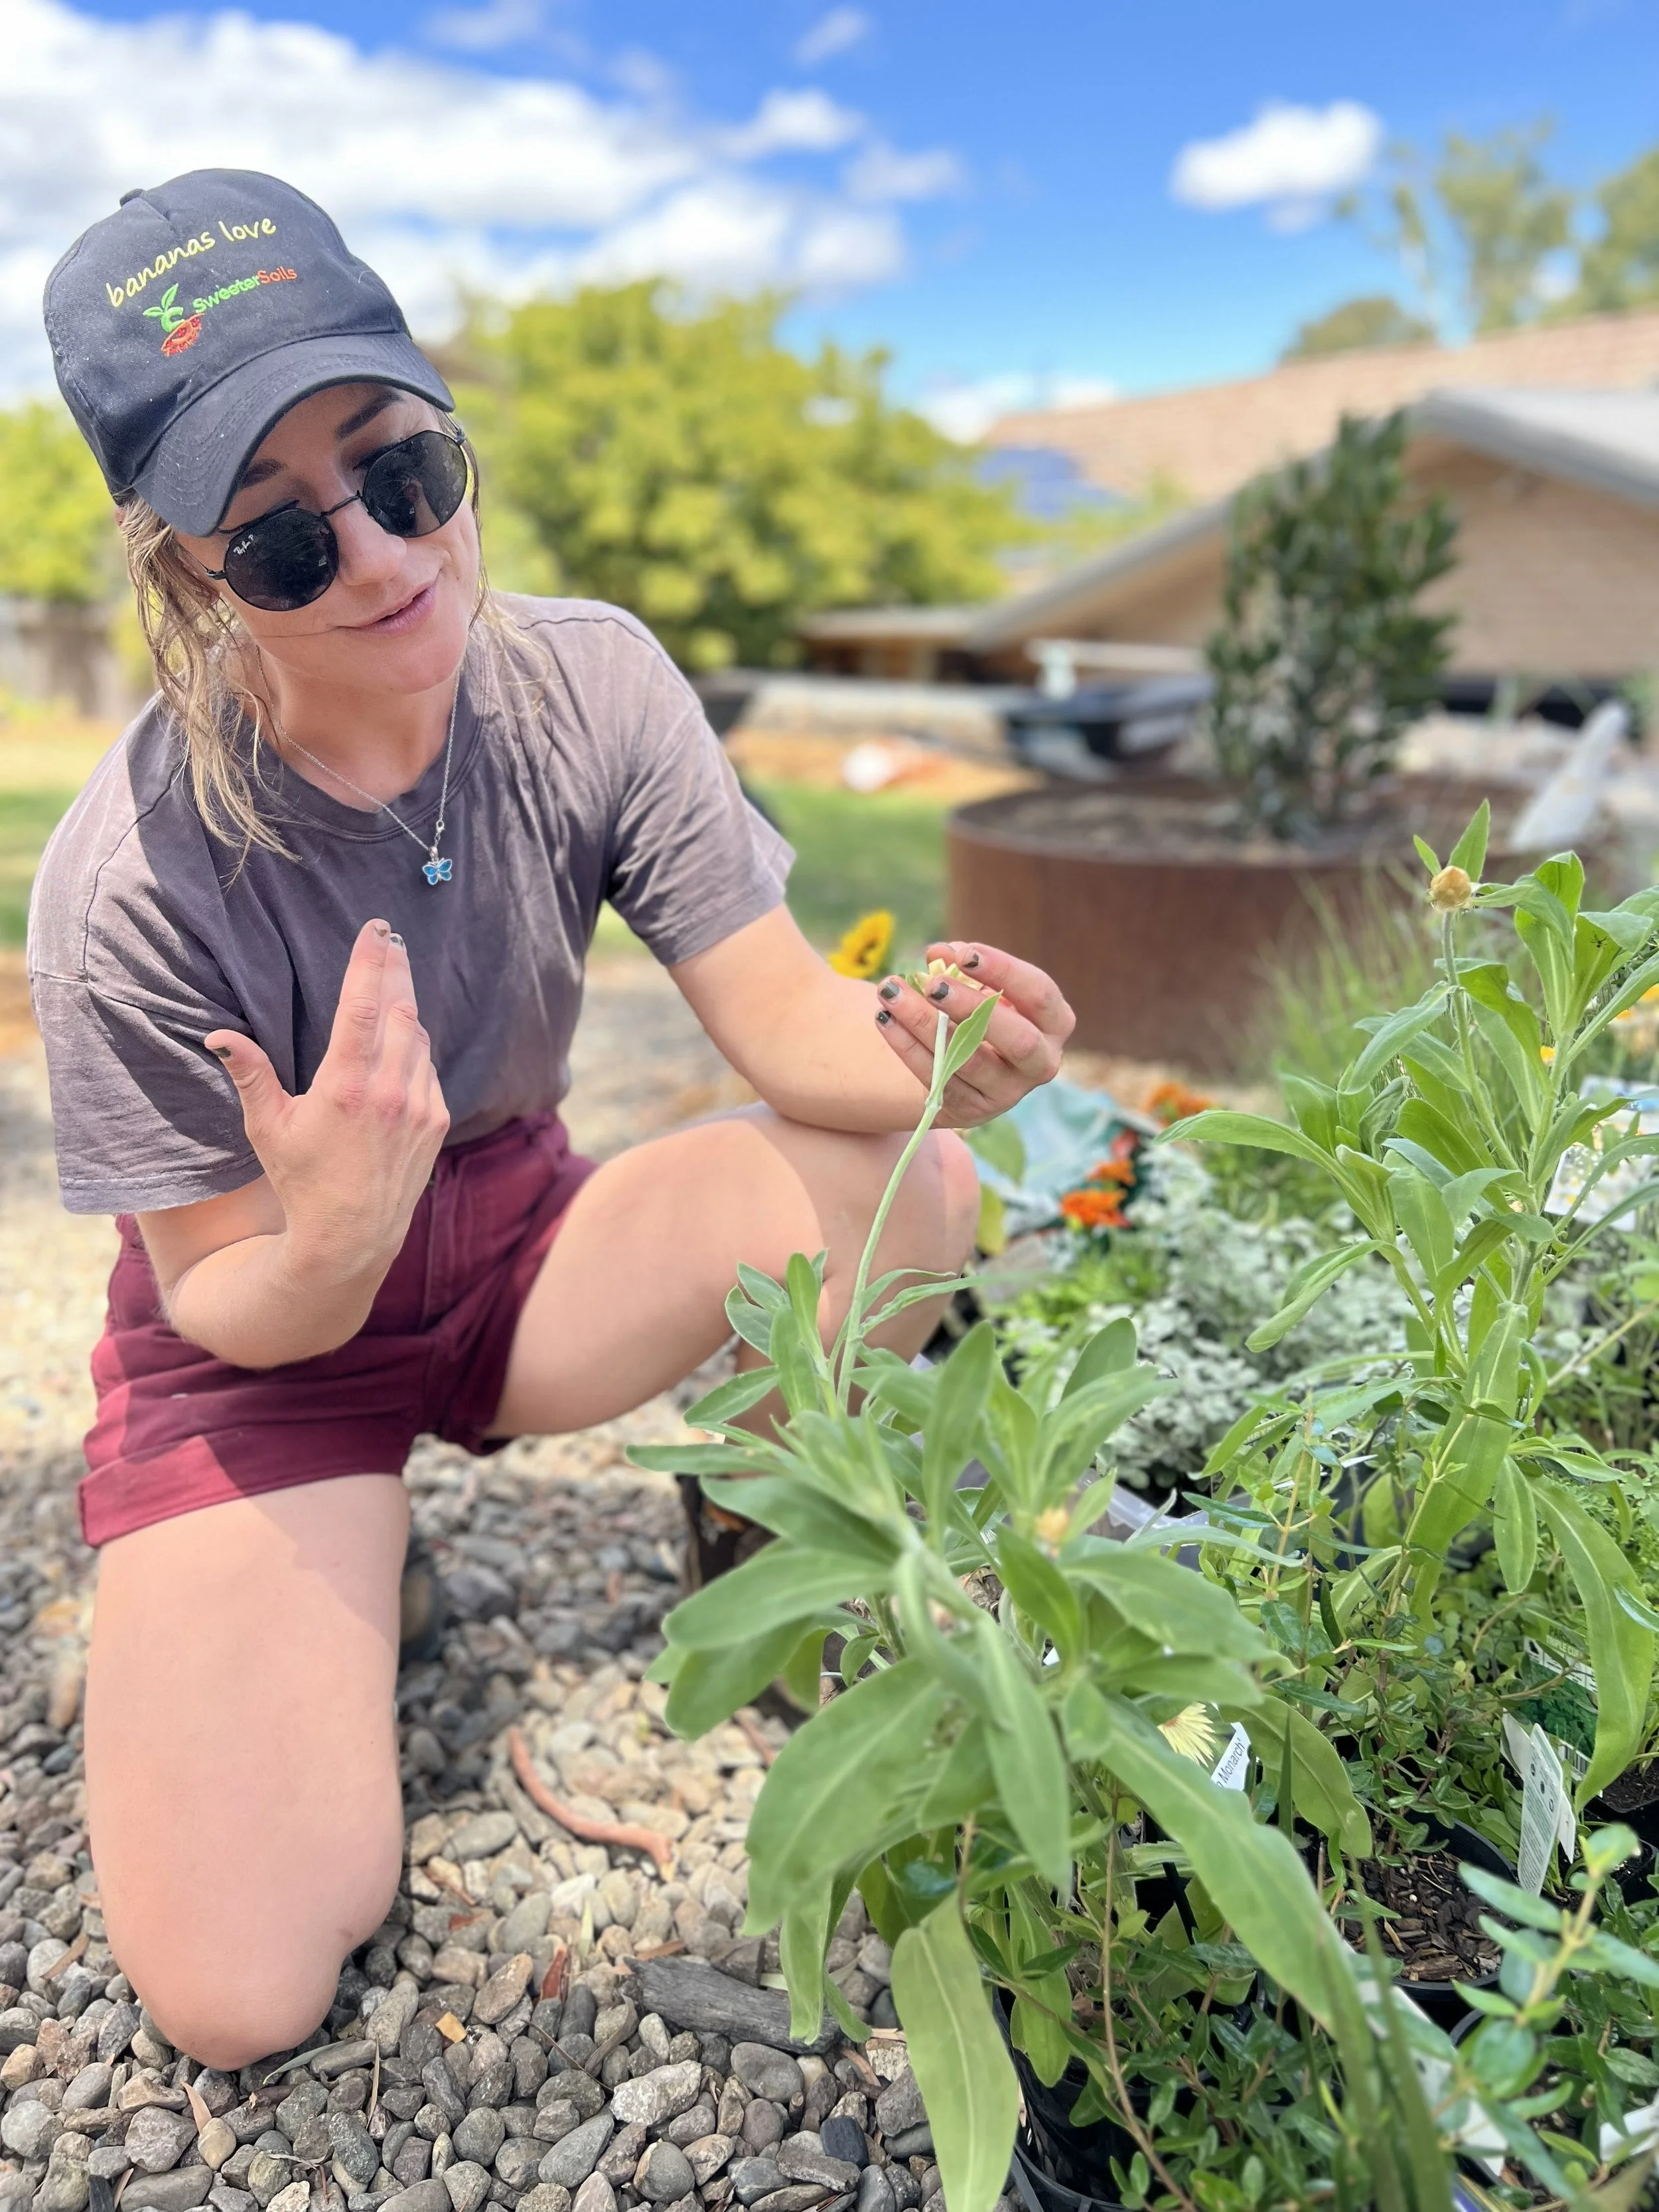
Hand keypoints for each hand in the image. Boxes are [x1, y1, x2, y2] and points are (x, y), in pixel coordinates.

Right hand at [204, 918, 448, 1283]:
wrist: (351, 1237)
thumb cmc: (302, 1182)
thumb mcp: (267, 1128)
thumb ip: (250, 1075)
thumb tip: (218, 1035)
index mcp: (347, 1085)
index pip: (364, 1005)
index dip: (370, 960)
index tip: (375, 928)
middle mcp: (390, 1090)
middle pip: (400, 1008)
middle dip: (394, 968)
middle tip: (389, 938)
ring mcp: (419, 1105)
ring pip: (418, 1036)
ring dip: (405, 1006)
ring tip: (393, 980)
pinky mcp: (435, 1120)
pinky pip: (427, 1068)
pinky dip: (415, 1048)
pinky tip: (401, 1041)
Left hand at [873, 940, 1072, 1126]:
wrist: (966, 1067)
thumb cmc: (981, 1011)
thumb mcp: (980, 986)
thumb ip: (963, 966)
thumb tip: (938, 953)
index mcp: (1054, 1023)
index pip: (1039, 995)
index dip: (1003, 971)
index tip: (964, 953)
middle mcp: (1041, 1062)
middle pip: (1016, 1038)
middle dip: (971, 1006)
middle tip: (932, 983)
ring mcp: (1008, 1092)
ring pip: (968, 1061)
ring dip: (925, 1024)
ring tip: (890, 992)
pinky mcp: (971, 1110)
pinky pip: (937, 1078)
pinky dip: (907, 1046)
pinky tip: (885, 1019)